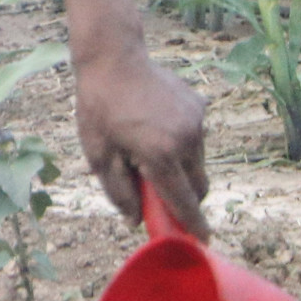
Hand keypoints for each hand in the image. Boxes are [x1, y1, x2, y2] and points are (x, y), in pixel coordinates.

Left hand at [74, 47, 209, 241]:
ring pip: (198, 162)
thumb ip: (119, 192)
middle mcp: (186, 140)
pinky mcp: (199, 106)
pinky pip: (196, 137)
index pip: (183, 201)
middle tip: (162, 197)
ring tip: (147, 149)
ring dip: (181, 168)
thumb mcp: (98, 154)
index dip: (192, 225)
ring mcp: (196, 122)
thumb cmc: (99, 108)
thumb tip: (136, 221)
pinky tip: (154, 125)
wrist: (113, 58)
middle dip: (186, 199)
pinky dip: (181, 143)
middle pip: (198, 186)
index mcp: (160, 155)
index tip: (202, 242)